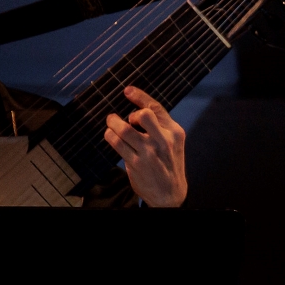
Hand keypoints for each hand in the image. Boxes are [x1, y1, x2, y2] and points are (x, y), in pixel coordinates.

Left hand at [105, 86, 187, 205]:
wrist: (170, 194)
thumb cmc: (169, 165)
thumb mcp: (173, 144)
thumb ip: (161, 128)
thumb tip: (137, 112)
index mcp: (175, 132)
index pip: (157, 108)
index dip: (140, 96)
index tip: (127, 90)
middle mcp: (163, 140)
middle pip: (144, 115)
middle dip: (130, 114)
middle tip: (124, 119)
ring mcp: (149, 152)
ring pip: (125, 129)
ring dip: (113, 123)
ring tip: (110, 123)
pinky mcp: (136, 163)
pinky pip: (117, 143)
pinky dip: (110, 136)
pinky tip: (110, 135)